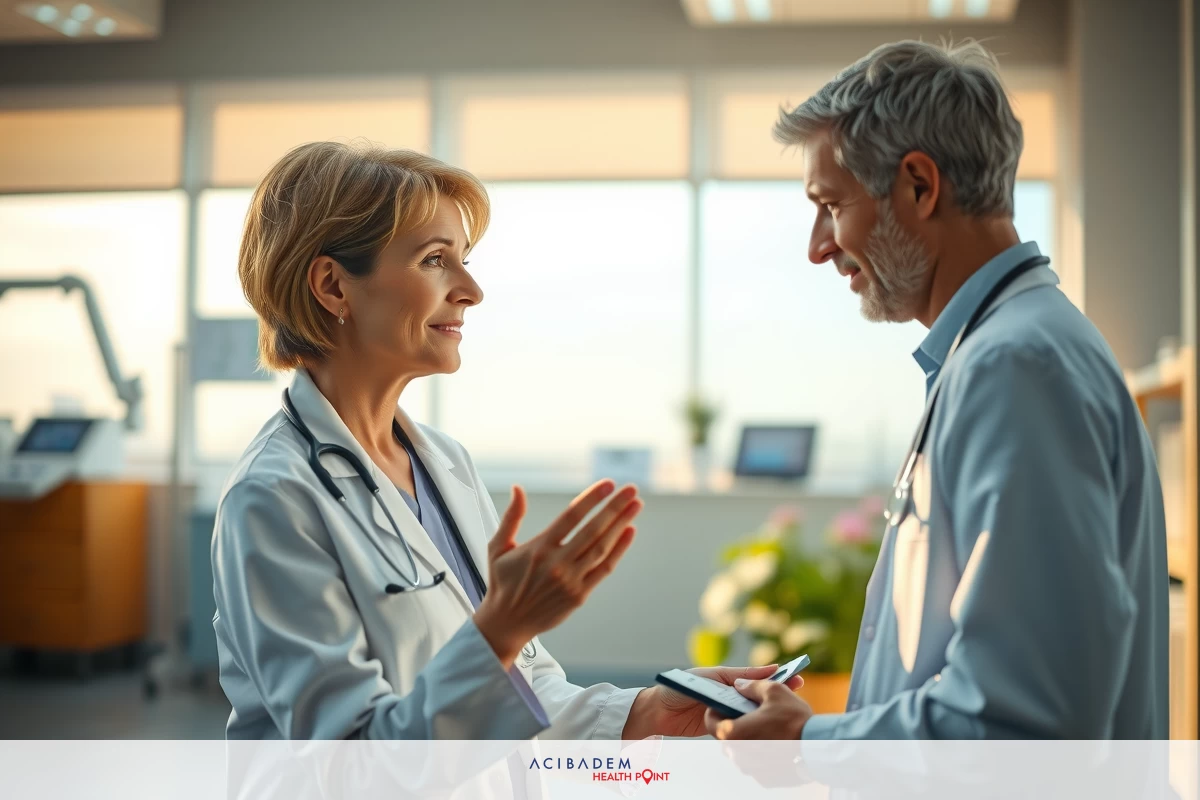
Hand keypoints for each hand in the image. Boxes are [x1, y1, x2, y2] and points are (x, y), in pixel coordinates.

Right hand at [475, 481, 641, 666]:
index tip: (609, 484)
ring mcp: (570, 580)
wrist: (507, 623)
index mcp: (539, 548)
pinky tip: (629, 531)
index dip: (592, 499)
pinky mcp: (579, 595)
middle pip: (592, 530)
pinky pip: (604, 568)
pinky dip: (619, 550)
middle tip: (631, 490)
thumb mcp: (498, 547)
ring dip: (621, 524)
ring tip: (636, 505)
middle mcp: (557, 563)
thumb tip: (518, 488)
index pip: (571, 517)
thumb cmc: (502, 582)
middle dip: (614, 507)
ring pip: (602, 547)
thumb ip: (511, 517)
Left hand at [622, 665, 802, 738]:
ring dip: (765, 715)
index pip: (758, 680)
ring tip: (783, 716)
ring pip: (751, 715)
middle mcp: (730, 697)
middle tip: (797, 699)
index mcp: (729, 681)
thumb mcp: (714, 676)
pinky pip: (739, 730)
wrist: (658, 710)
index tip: (796, 680)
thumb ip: (741, 675)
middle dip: (776, 699)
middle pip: (758, 699)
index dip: (777, 680)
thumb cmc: (683, 688)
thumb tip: (770, 669)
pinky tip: (765, 731)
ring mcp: (726, 713)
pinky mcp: (721, 729)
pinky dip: (750, 729)